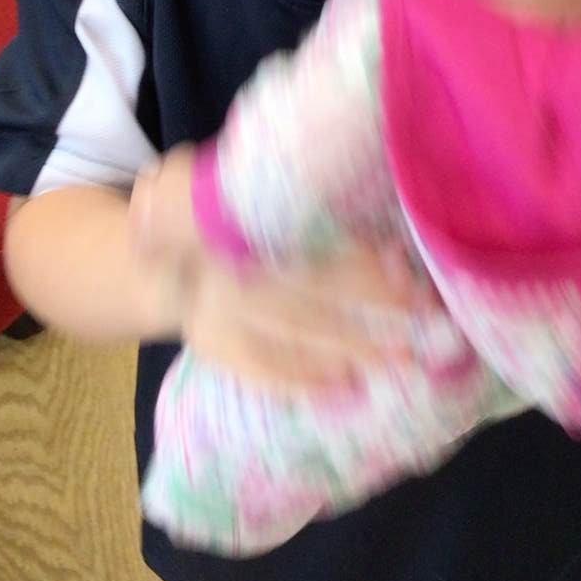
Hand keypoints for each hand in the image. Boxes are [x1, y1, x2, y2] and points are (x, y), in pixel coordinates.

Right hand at [128, 146, 445, 390]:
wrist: (156, 262)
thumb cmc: (225, 222)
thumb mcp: (242, 192)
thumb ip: (289, 194)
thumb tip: (369, 191)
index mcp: (246, 220)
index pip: (309, 236)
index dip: (358, 250)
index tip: (404, 261)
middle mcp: (232, 264)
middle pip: (312, 283)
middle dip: (372, 296)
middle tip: (425, 308)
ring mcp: (219, 310)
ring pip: (294, 329)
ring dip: (351, 345)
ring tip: (402, 356)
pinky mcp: (214, 346)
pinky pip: (262, 368)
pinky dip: (303, 380)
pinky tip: (346, 388)